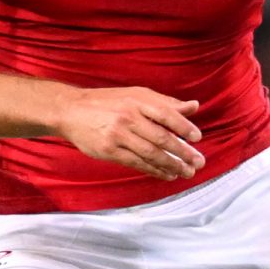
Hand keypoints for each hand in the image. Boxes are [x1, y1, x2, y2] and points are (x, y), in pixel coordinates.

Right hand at [57, 88, 204, 180]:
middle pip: (161, 138)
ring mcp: (118, 135)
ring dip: (172, 165)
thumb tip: (194, 106)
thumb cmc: (108, 102)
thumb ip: (166, 103)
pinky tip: (167, 174)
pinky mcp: (109, 151)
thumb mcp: (136, 94)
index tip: (197, 138)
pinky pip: (136, 163)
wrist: (71, 111)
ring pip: (150, 153)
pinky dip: (154, 170)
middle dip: (183, 152)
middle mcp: (128, 117)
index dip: (184, 126)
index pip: (166, 114)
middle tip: (198, 162)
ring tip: (187, 172)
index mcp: (138, 101)